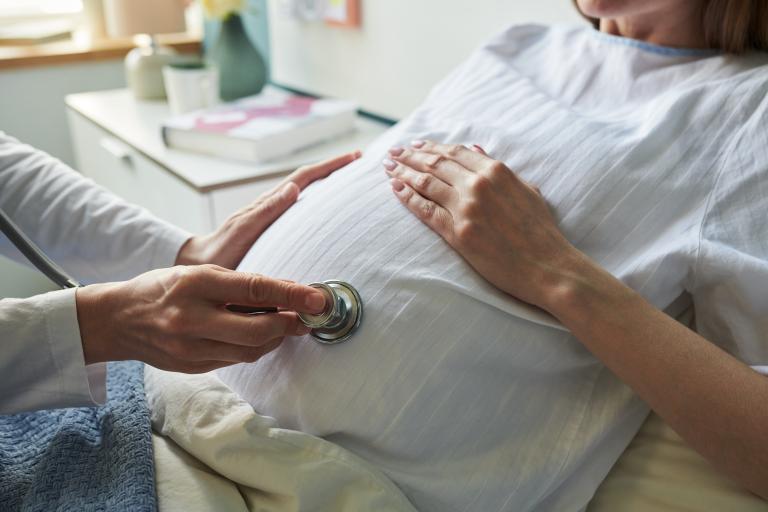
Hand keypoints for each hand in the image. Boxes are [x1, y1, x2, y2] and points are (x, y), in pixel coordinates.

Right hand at [76, 264, 326, 372]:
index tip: (317, 298)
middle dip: (289, 324)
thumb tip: (287, 290)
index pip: (253, 289)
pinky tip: (261, 336)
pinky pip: (235, 360)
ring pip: (250, 350)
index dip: (291, 295)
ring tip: (288, 323)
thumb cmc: (162, 289)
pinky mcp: (192, 367)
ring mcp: (190, 349)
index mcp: (194, 285)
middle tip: (306, 316)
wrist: (117, 320)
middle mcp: (191, 319)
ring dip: (276, 338)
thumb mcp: (198, 273)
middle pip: (257, 330)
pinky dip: (254, 347)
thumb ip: (240, 283)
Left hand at [177, 151, 361, 268]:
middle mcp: (272, 206)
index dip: (329, 166)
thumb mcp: (242, 231)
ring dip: (327, 184)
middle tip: (359, 163)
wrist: (199, 264)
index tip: (353, 158)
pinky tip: (326, 213)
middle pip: (308, 180)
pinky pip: (299, 212)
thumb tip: (293, 188)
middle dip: (333, 169)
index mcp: (268, 204)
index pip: (304, 178)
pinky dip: (316, 205)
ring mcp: (272, 217)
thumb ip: (265, 211)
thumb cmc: (219, 253)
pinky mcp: (272, 230)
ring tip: (349, 181)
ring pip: (304, 194)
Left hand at [384, 140, 578, 309]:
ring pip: (425, 183)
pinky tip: (395, 190)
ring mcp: (466, 208)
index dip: (430, 147)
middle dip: (409, 156)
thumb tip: (475, 149)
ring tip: (388, 168)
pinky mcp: (457, 232)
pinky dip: (408, 197)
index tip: (414, 145)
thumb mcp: (526, 190)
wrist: (547, 266)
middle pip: (435, 164)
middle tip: (392, 153)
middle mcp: (478, 185)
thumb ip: (499, 169)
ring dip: (402, 173)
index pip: (454, 153)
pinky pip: (425, 210)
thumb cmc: (541, 231)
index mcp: (496, 171)